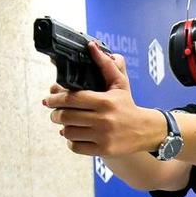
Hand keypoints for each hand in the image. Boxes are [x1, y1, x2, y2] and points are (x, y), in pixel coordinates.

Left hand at [42, 42, 162, 156]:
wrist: (147, 131)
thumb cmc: (128, 106)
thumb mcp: (119, 84)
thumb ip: (105, 65)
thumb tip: (92, 46)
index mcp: (105, 101)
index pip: (71, 99)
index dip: (55, 99)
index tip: (48, 99)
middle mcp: (103, 119)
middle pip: (66, 116)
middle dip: (55, 114)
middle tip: (55, 113)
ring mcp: (103, 136)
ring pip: (69, 132)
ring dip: (63, 128)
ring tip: (65, 124)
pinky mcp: (104, 150)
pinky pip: (76, 147)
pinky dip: (71, 142)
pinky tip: (75, 136)